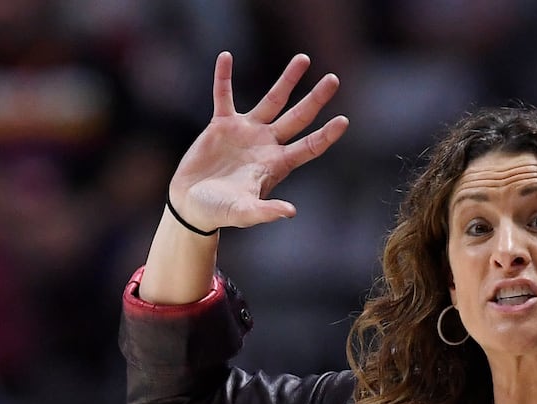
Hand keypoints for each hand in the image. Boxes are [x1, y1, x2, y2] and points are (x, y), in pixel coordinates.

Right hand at [169, 52, 348, 232]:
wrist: (193, 204)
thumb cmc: (220, 212)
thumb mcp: (244, 213)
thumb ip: (266, 212)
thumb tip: (290, 212)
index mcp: (277, 165)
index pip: (309, 147)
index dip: (326, 135)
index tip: (344, 121)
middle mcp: (267, 144)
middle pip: (298, 117)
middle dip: (316, 99)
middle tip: (334, 79)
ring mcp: (246, 132)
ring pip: (272, 100)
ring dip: (287, 80)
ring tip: (304, 59)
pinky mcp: (221, 125)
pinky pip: (223, 96)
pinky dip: (223, 77)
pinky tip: (226, 57)